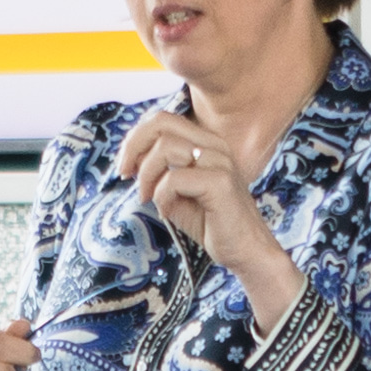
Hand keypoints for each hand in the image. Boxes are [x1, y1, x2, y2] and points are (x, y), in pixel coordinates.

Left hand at [116, 113, 302, 330]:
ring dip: (147, 176)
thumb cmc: (210, 222)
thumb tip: (129, 157)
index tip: (125, 165)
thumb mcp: (176, 190)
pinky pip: (174, 179)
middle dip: (133, 147)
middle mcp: (214, 146)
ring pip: (166, 148)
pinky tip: (168, 212)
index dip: (135, 137)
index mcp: (206, 142)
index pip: (163, 120)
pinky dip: (162, 196)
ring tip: (149, 198)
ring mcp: (220, 161)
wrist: (245, 251)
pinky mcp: (220, 182)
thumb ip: (157, 170)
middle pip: (161, 123)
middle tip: (125, 174)